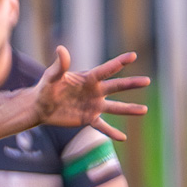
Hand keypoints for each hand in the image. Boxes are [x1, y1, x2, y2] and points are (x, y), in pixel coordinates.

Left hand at [31, 47, 150, 139]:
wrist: (40, 107)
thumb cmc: (46, 88)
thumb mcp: (51, 76)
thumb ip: (60, 65)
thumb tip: (61, 49)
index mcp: (88, 78)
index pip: (106, 69)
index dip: (119, 62)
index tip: (133, 56)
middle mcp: (95, 91)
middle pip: (116, 86)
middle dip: (131, 84)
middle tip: (147, 81)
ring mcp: (93, 105)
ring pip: (115, 107)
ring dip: (129, 109)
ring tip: (144, 110)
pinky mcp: (88, 118)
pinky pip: (102, 126)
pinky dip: (111, 132)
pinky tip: (123, 138)